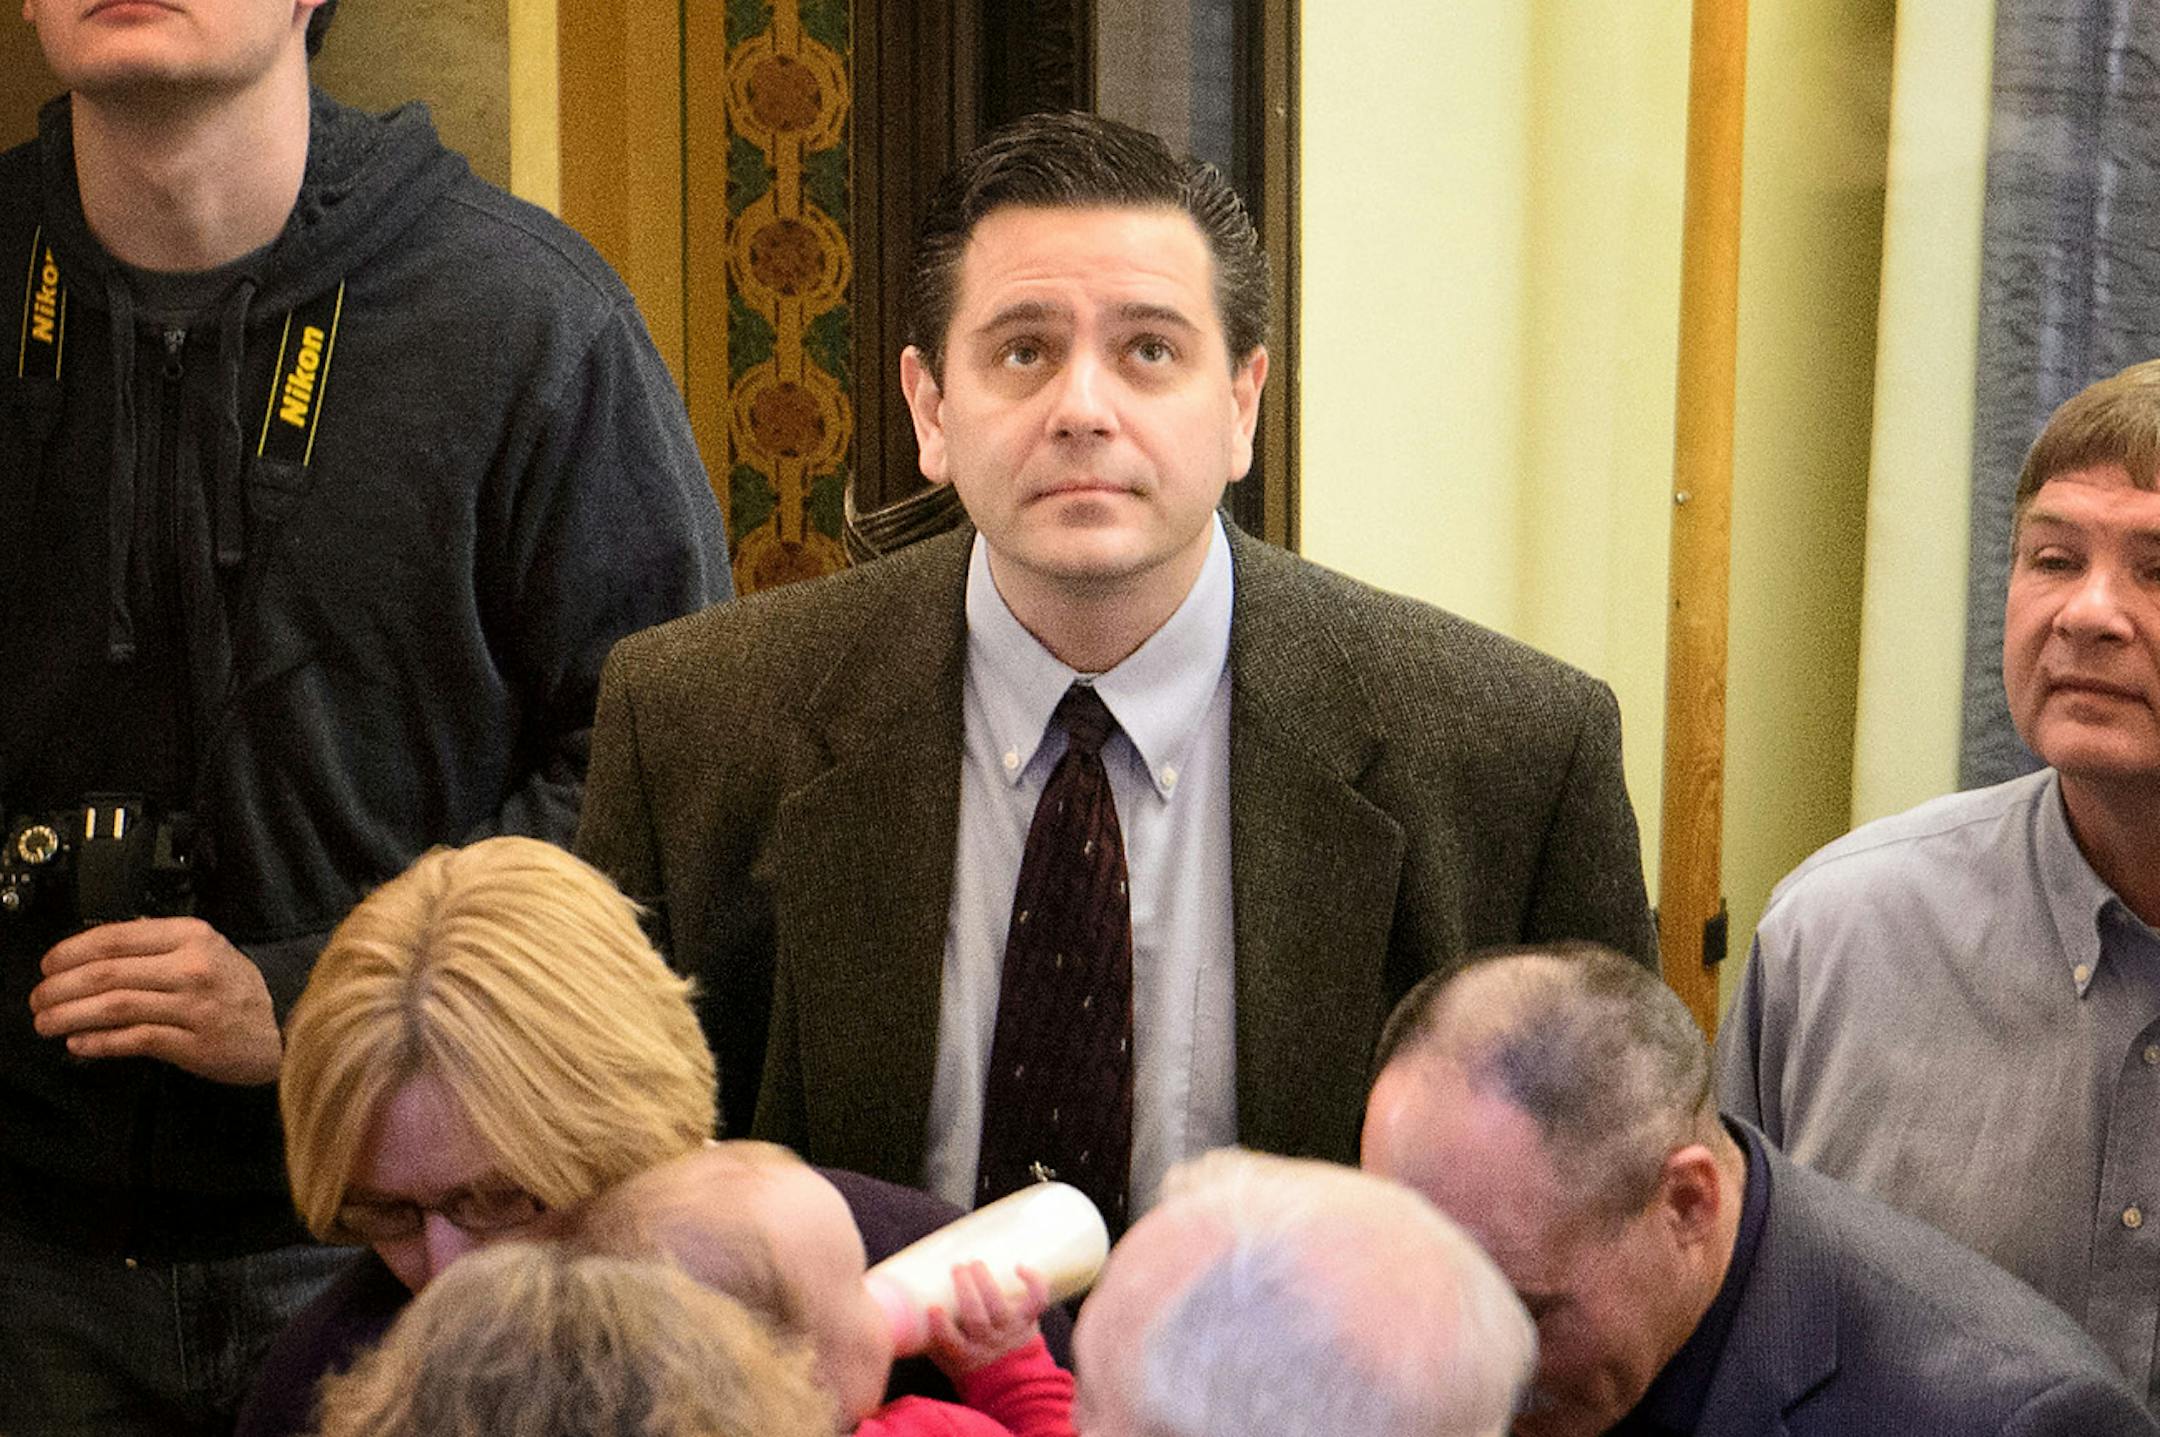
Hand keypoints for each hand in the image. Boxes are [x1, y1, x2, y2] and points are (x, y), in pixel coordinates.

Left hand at [29, 917, 281, 1084]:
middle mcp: (193, 968)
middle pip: (108, 973)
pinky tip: (79, 1044)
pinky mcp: (193, 1044)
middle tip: (38, 999)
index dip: (70, 952)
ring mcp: (194, 1008)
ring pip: (115, 1007)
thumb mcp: (208, 950)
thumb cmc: (237, 992)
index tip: (48, 965)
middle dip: (60, 988)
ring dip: (70, 1016)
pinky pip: (134, 1040)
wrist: (282, 1031)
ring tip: (46, 1023)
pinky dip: (99, 1043)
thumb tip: (98, 948)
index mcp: (193, 937)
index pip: (116, 937)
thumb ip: (159, 944)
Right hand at [924, 1261, 1049, 1377]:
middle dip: (967, 1292)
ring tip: (974, 1264)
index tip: (932, 1308)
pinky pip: (1036, 1302)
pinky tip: (1021, 1266)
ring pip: (1000, 1308)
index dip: (942, 1327)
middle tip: (957, 1269)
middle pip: (977, 1319)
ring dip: (987, 1283)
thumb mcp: (946, 1359)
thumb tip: (890, 1314)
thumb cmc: (970, 1363)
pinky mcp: (1028, 1322)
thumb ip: (925, 1340)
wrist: (1012, 1382)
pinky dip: (1033, 1282)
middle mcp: (987, 1344)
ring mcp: (1009, 1332)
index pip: (951, 1343)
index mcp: (964, 1355)